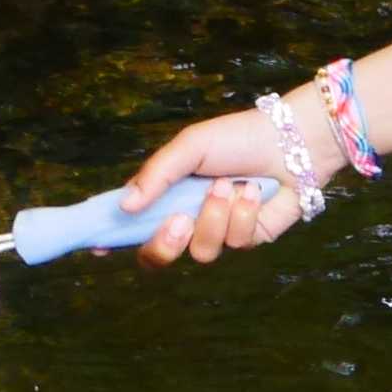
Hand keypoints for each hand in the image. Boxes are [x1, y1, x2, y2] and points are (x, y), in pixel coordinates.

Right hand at [119, 97, 338, 268]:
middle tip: (178, 221)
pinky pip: (235, 243)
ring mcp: (218, 231)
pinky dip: (243, 215)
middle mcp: (188, 217)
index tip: (99, 247)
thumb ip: (156, 175)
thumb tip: (124, 206)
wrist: (293, 141)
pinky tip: (253, 192)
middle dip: (165, 245)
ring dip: (214, 218)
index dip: (114, 239)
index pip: (133, 224)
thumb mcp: (190, 146)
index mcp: (167, 194)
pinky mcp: (247, 239)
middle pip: (159, 254)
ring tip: (228, 186)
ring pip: (201, 252)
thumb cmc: (238, 137)